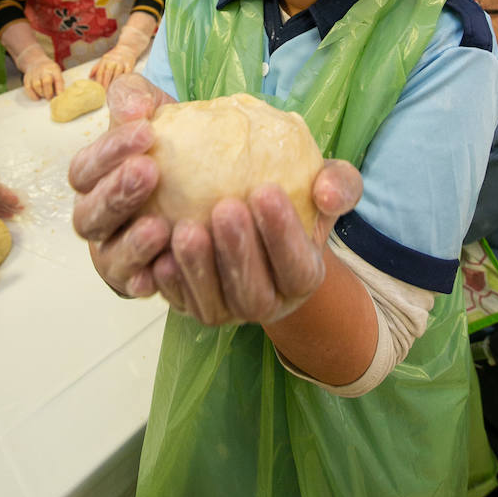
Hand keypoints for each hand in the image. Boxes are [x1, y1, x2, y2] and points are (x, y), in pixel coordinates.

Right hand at [23, 55, 63, 99]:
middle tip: (50, 98)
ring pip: (36, 85)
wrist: (35, 61)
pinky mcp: (27, 78)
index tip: (60, 96)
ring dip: (41, 94)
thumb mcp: (57, 72)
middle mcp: (43, 70)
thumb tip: (60, 95)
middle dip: (49, 93)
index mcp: (54, 69)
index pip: (58, 79)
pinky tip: (37, 97)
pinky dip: (33, 95)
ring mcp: (34, 73)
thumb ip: (59, 82)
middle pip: (46, 81)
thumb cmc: (49, 71)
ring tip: (44, 96)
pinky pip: (28, 88)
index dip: (59, 89)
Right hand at [70, 74, 174, 296]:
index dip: (110, 150)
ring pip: (110, 256)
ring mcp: (115, 254)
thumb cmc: (172, 145)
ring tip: (159, 226)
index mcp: (94, 179)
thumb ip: (134, 98)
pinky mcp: (140, 281)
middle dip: (116, 194)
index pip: (87, 167)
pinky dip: (150, 279)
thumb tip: (133, 108)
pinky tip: (170, 266)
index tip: (146, 130)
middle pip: (90, 214)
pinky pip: (139, 286)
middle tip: (149, 171)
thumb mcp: (153, 110)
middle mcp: (96, 219)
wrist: (206, 183)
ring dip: (132, 243)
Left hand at [90, 43, 136, 88]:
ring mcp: (121, 62)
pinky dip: (125, 78)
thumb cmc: (114, 56)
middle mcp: (112, 60)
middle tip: (104, 93)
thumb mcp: (104, 59)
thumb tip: (89, 77)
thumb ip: (96, 68)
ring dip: (115, 82)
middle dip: (106, 83)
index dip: (99, 81)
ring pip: (117, 73)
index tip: (98, 90)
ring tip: (113, 91)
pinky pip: (127, 72)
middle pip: (108, 72)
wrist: (127, 47)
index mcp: (105, 60)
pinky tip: (124, 85)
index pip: (100, 72)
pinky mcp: (129, 63)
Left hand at [152, 159, 362, 326]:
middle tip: (225, 208)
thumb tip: (327, 193)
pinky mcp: (191, 307)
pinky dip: (169, 282)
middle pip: (254, 293)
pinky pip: (178, 301)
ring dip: (199, 270)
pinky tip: (158, 252)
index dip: (283, 234)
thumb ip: (338, 186)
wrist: (257, 222)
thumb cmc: (293, 201)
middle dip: (239, 253)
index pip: (298, 266)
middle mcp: (267, 303)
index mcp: (303, 277)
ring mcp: (227, 310)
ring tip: (185, 229)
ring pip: (214, 304)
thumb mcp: (323, 188)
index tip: (266, 191)